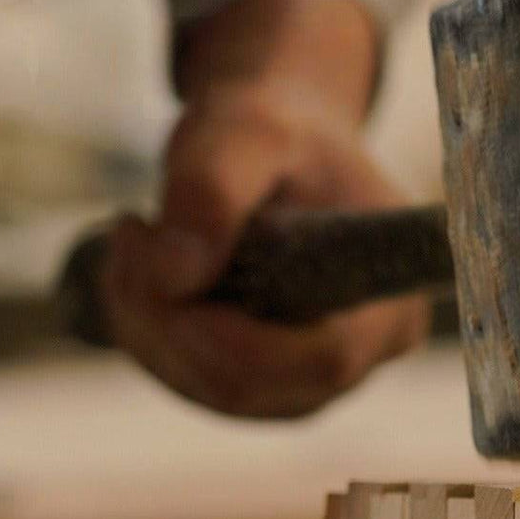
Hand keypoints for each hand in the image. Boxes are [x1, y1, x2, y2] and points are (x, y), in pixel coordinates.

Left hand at [104, 0, 428, 417]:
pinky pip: (188, 383)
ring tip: (136, 235)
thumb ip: (213, 187)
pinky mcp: (257, 388)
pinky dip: (146, 330)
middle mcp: (355, 365)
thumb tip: (174, 276)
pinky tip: (140, 270)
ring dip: (147, 320)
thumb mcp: (247, 129)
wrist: (278, 147)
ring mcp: (302, 387)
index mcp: (387, 308)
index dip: (238, 338)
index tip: (166, 276)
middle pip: (249, 384)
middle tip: (132, 231)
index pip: (321, 361)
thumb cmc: (278, 132)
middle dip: (170, 318)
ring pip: (207, 389)